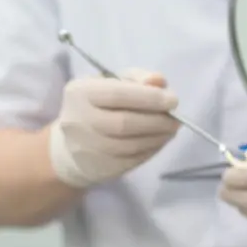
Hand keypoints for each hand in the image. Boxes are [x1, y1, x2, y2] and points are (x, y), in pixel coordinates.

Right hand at [48, 70, 181, 187]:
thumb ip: (137, 78)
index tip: (173, 100)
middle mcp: (79, 121)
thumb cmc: (97, 106)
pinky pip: (132, 160)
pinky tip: (159, 140)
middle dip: (157, 120)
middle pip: (124, 123)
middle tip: (175, 118)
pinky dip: (152, 149)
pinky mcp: (100, 168)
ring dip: (158, 136)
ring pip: (130, 145)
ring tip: (171, 128)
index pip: (117, 94)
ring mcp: (88, 149)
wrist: (71, 147)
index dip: (149, 98)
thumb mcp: (111, 83)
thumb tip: (159, 81)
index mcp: (80, 93)